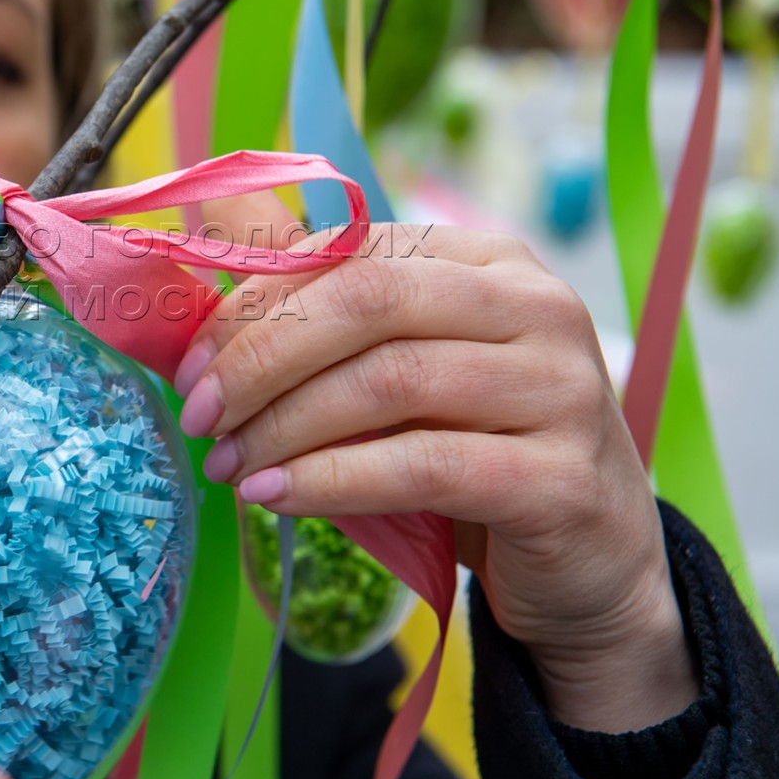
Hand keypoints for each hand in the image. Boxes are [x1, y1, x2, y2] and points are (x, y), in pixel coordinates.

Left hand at [176, 217, 696, 731]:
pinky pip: (422, 467)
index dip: (254, 303)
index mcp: (488, 261)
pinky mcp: (561, 479)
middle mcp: (536, 307)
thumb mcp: (399, 367)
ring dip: (284, 426)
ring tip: (225, 463)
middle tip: (197, 412)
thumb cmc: (472, 451)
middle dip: (260, 357)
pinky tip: (274, 496)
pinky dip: (332, 480)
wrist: (590, 567)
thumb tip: (199, 211)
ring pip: (388, 382)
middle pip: (366, 303)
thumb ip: (317, 303)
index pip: (350, 253)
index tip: (188, 363)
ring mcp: (561, 390)